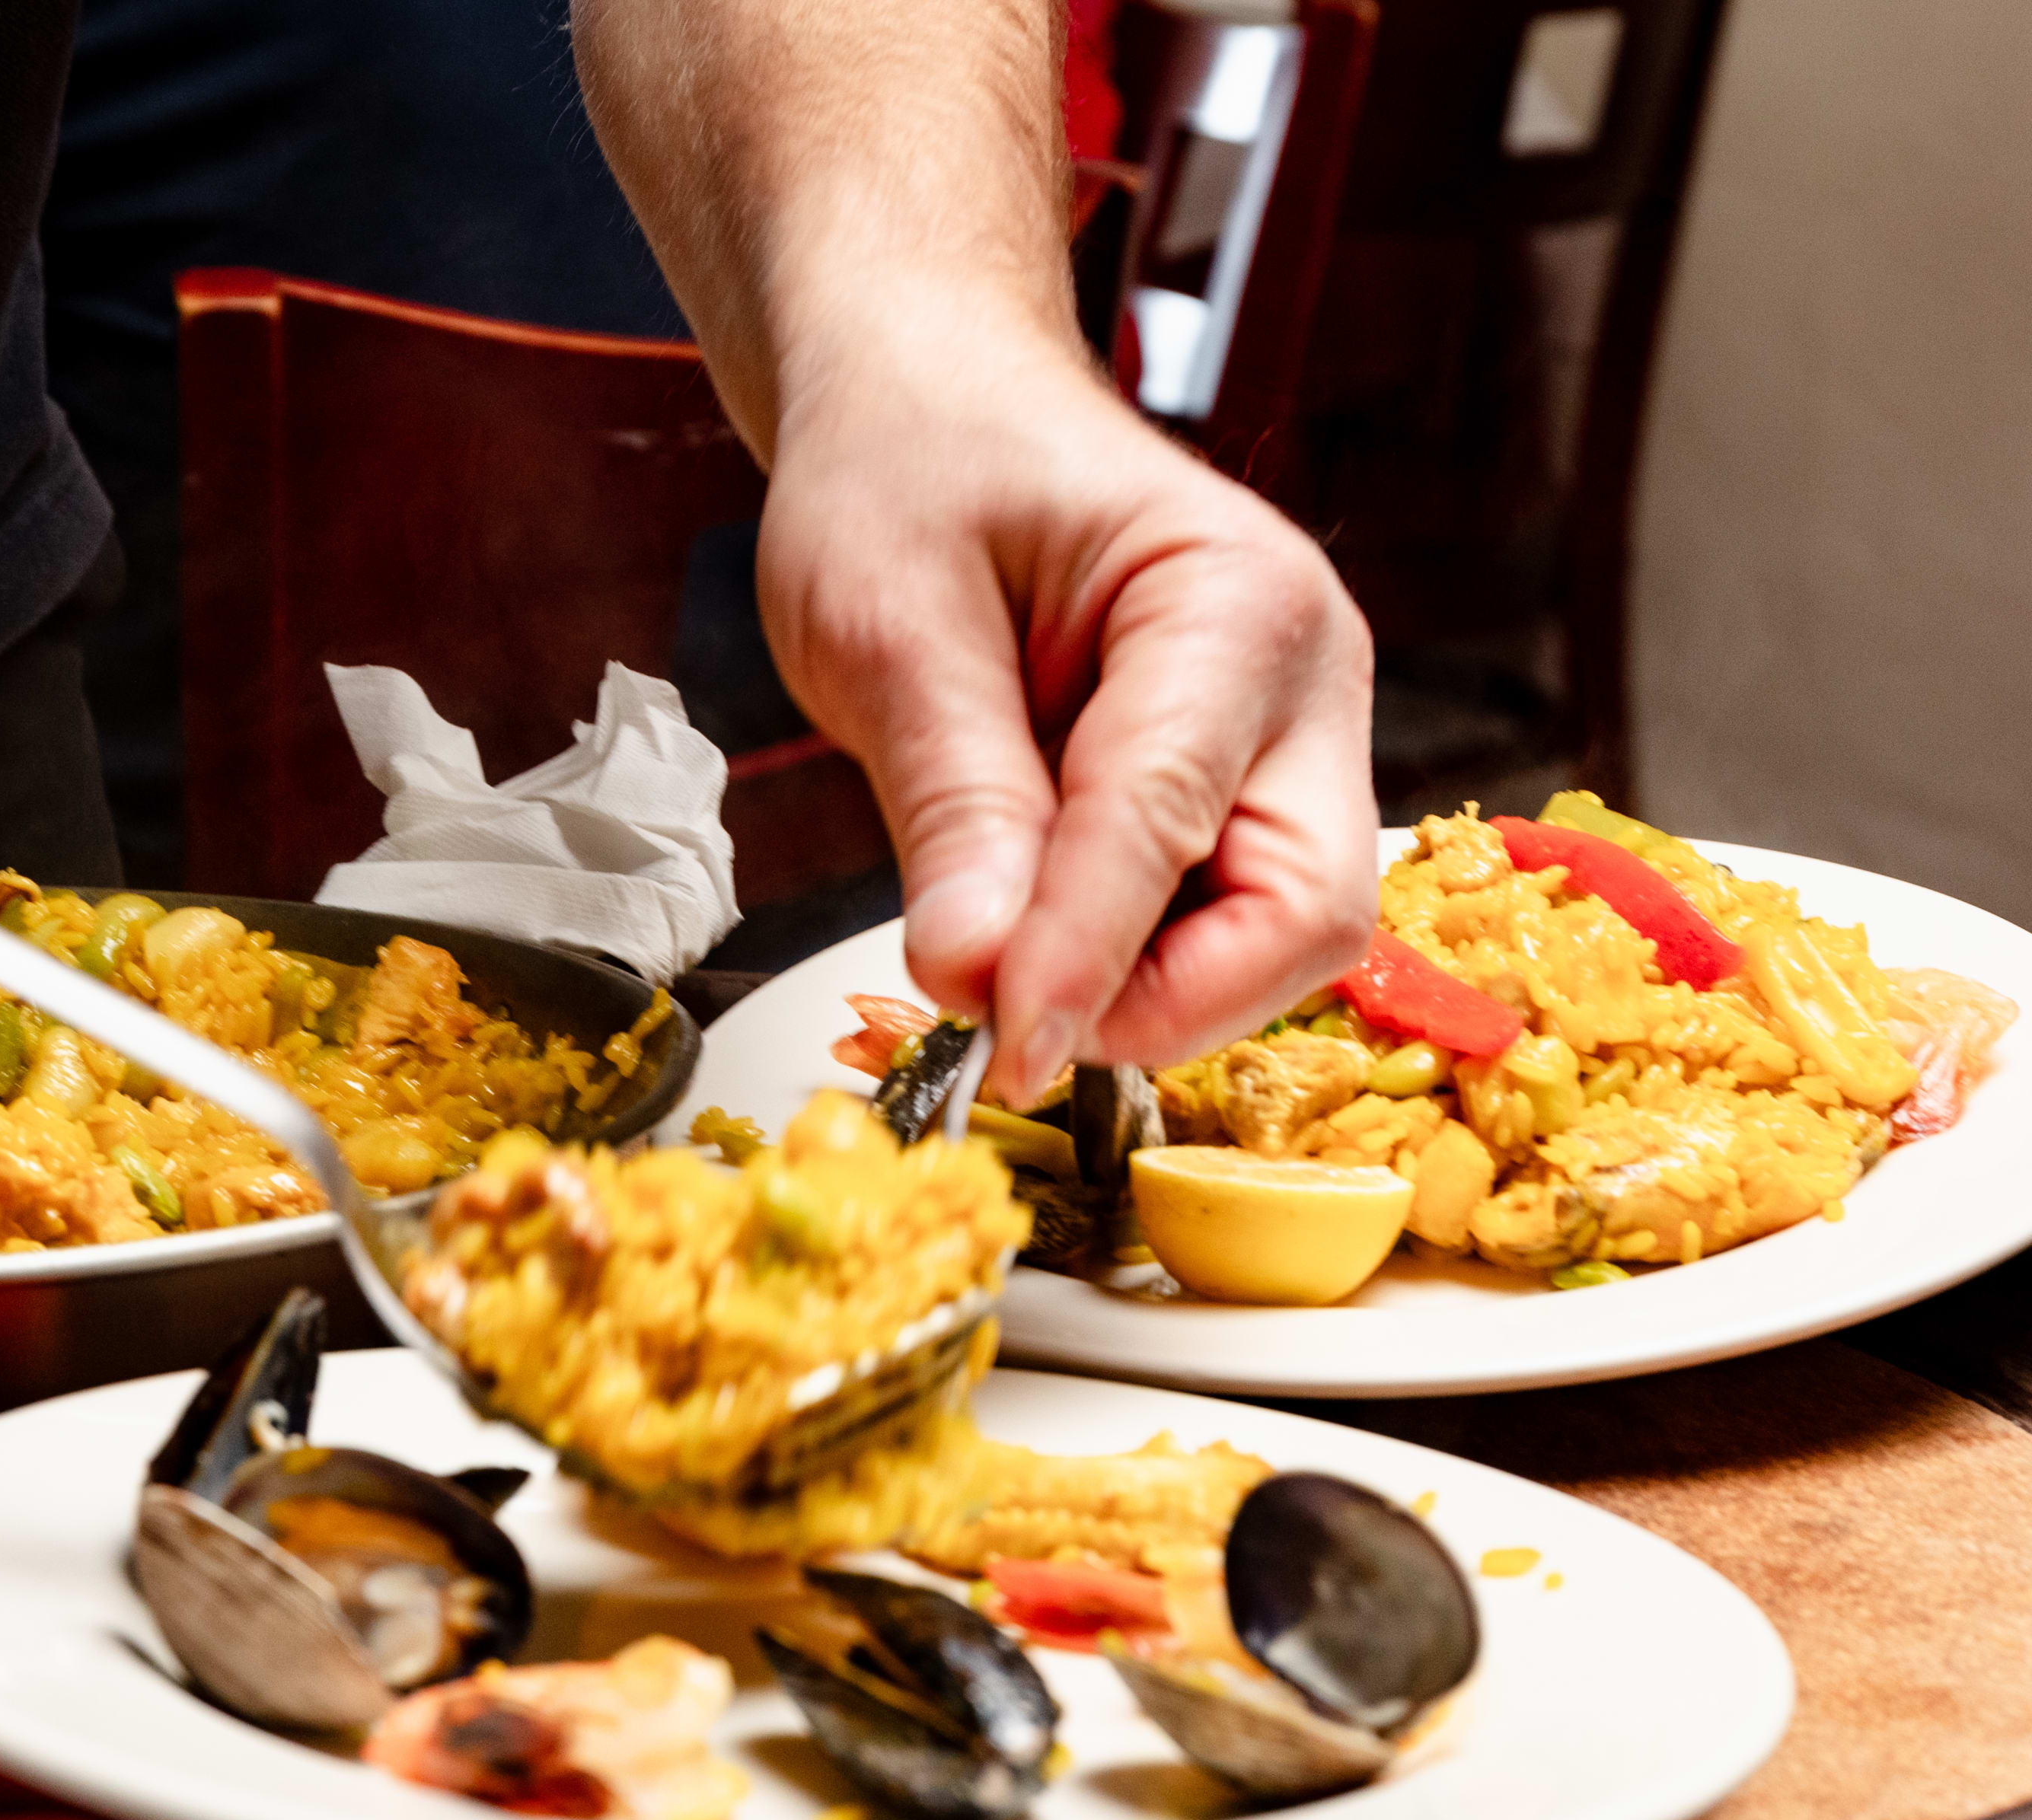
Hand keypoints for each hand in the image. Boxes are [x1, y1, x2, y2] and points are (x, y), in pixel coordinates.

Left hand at [754, 289, 1375, 1105]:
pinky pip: (1220, 924)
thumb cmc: (909, 472)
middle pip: (1301, 916)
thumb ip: (951, 800)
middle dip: (1161, 999)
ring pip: (1272, 942)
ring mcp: (1288, 745)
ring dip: (1142, 988)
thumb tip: (979, 977)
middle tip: (1003, 1024)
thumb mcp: (887, 623)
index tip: (997, 1045)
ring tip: (994, 956)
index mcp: (1232, 600)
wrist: (931, 406)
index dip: (1086, 958)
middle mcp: (1301, 680)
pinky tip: (1026, 932)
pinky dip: (1128, 961)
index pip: (1174, 822)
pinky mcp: (1243, 795)